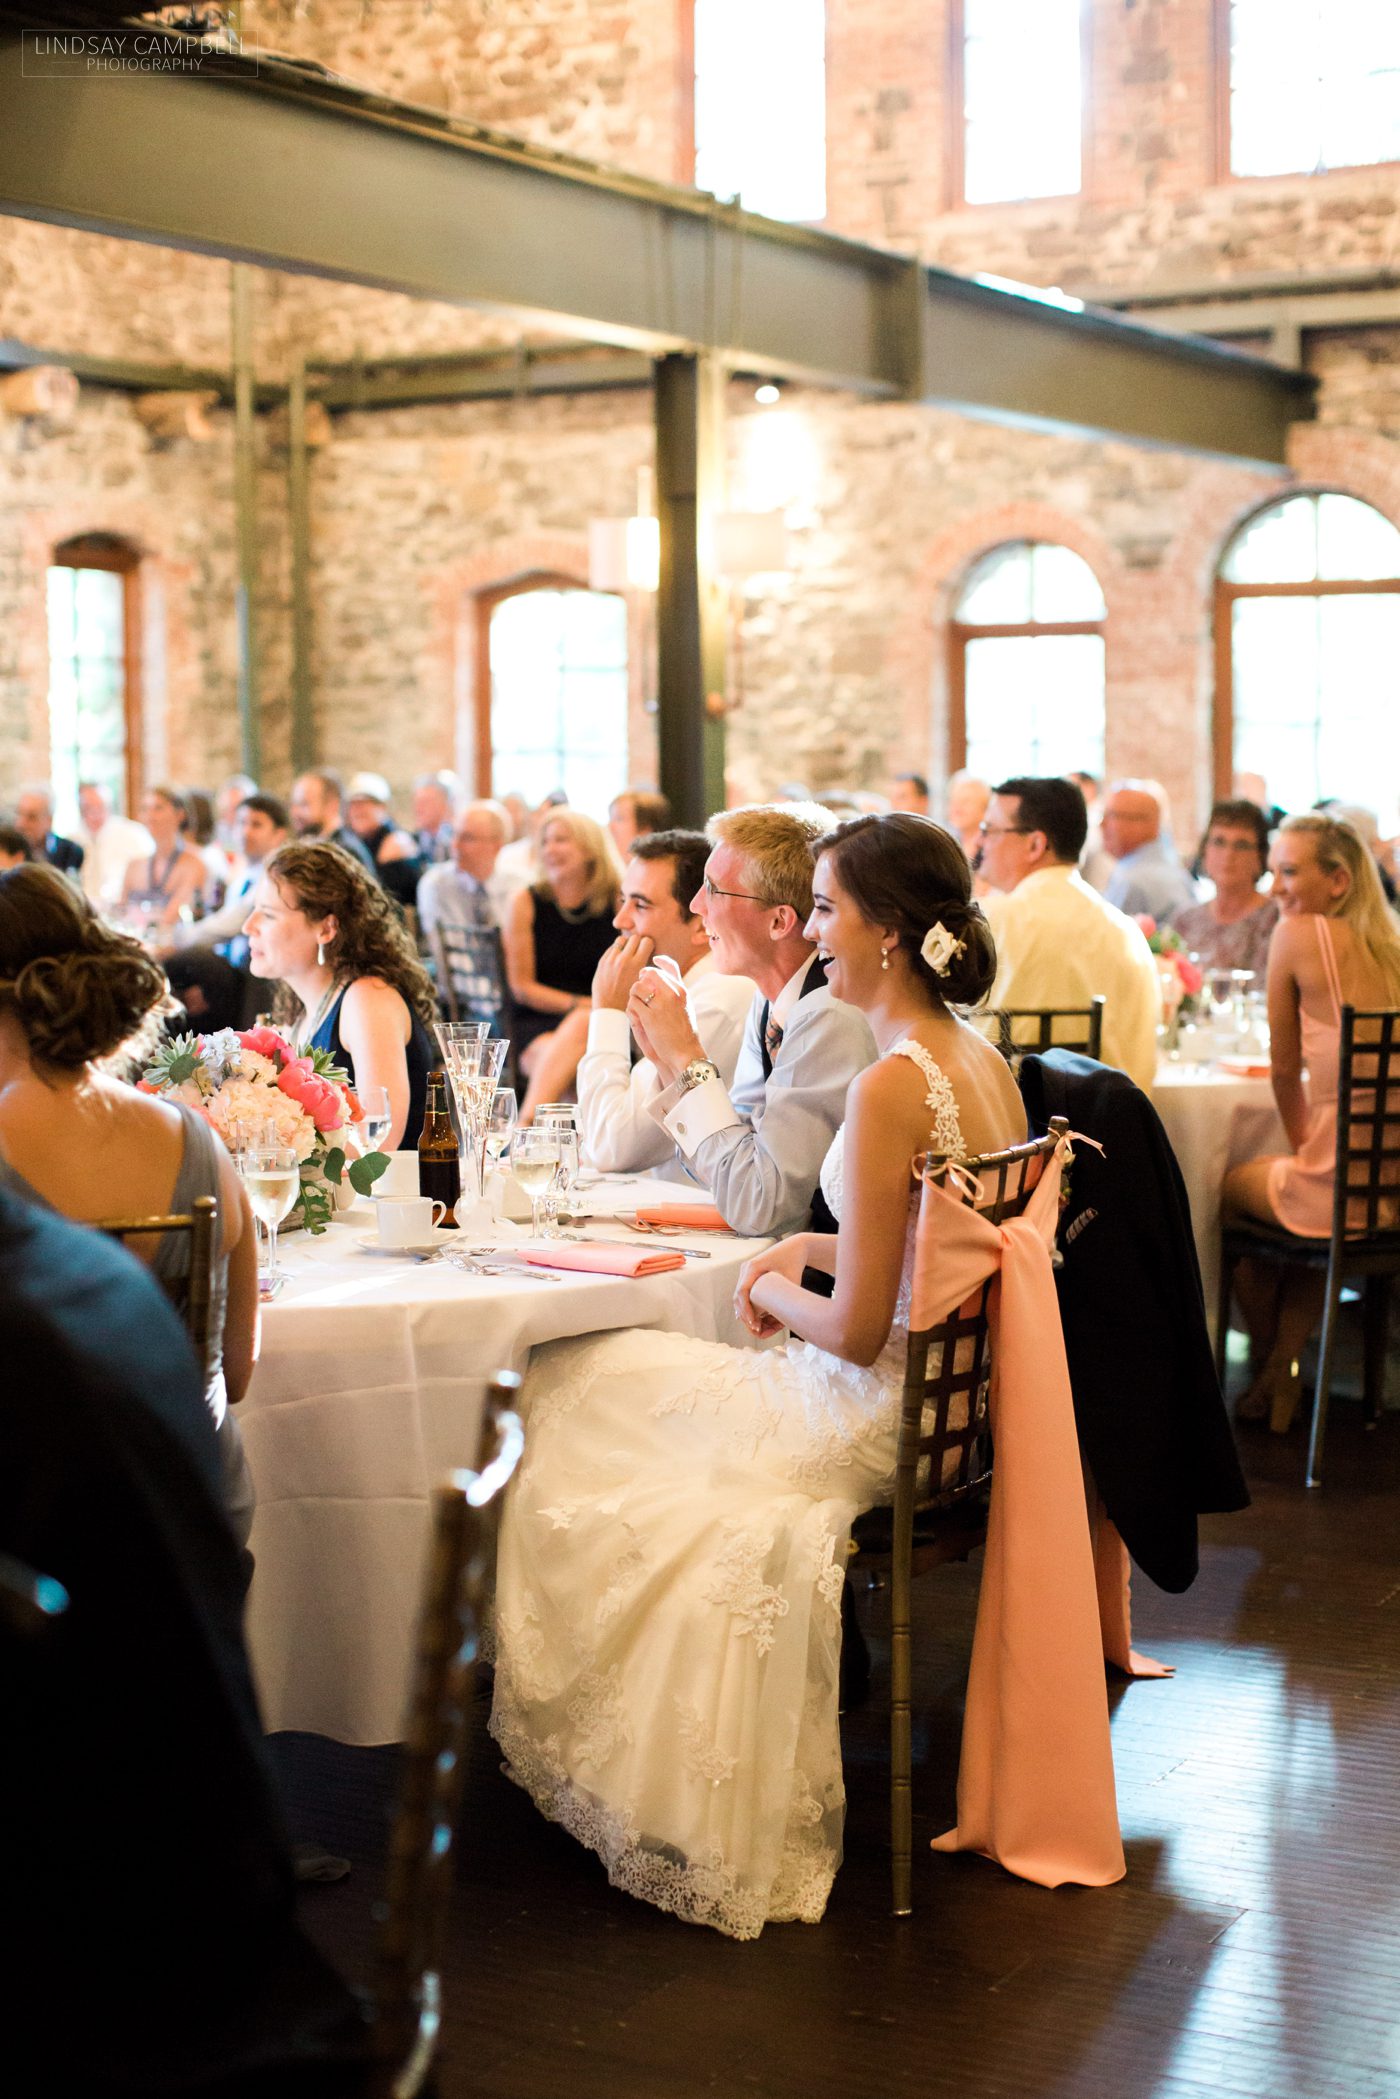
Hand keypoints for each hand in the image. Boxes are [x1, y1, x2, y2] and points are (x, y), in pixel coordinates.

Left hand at [592, 932, 653, 1010]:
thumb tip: (650, 953)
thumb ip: (647, 967)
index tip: (647, 951)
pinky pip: (612, 948)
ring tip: (627, 954)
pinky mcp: (603, 962)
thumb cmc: (631, 997)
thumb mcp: (644, 982)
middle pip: (635, 937)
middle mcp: (624, 960)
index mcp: (637, 965)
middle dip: (638, 943)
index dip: (648, 945)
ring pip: (622, 939)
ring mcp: (612, 960)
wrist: (610, 1008)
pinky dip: (617, 951)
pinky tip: (619, 961)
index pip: (647, 941)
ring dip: (626, 945)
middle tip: (638, 952)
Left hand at [626, 967, 703, 1083]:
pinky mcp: (650, 1017)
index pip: (669, 966)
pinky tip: (639, 1018)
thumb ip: (676, 990)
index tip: (653, 964)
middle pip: (649, 974)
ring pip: (637, 987)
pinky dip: (632, 1009)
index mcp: (681, 990)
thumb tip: (664, 976)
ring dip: (634, 996)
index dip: (659, 963)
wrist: (685, 1052)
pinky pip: (632, 1003)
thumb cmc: (684, 1031)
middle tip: (640, 992)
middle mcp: (672, 993)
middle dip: (641, 981)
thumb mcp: (685, 1006)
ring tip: (639, 1007)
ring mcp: (661, 1004)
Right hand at [733, 1237, 807, 1337]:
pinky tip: (754, 1318)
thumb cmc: (794, 1264)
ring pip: (739, 1296)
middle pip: (737, 1296)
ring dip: (745, 1312)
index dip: (746, 1310)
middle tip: (756, 1330)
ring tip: (756, 1326)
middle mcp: (745, 1268)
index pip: (742, 1292)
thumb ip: (785, 1298)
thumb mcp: (791, 1281)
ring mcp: (745, 1271)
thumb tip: (779, 1320)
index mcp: (753, 1267)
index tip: (754, 1324)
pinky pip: (743, 1292)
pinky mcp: (749, 1274)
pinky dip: (747, 1305)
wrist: (794, 1248)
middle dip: (745, 1315)